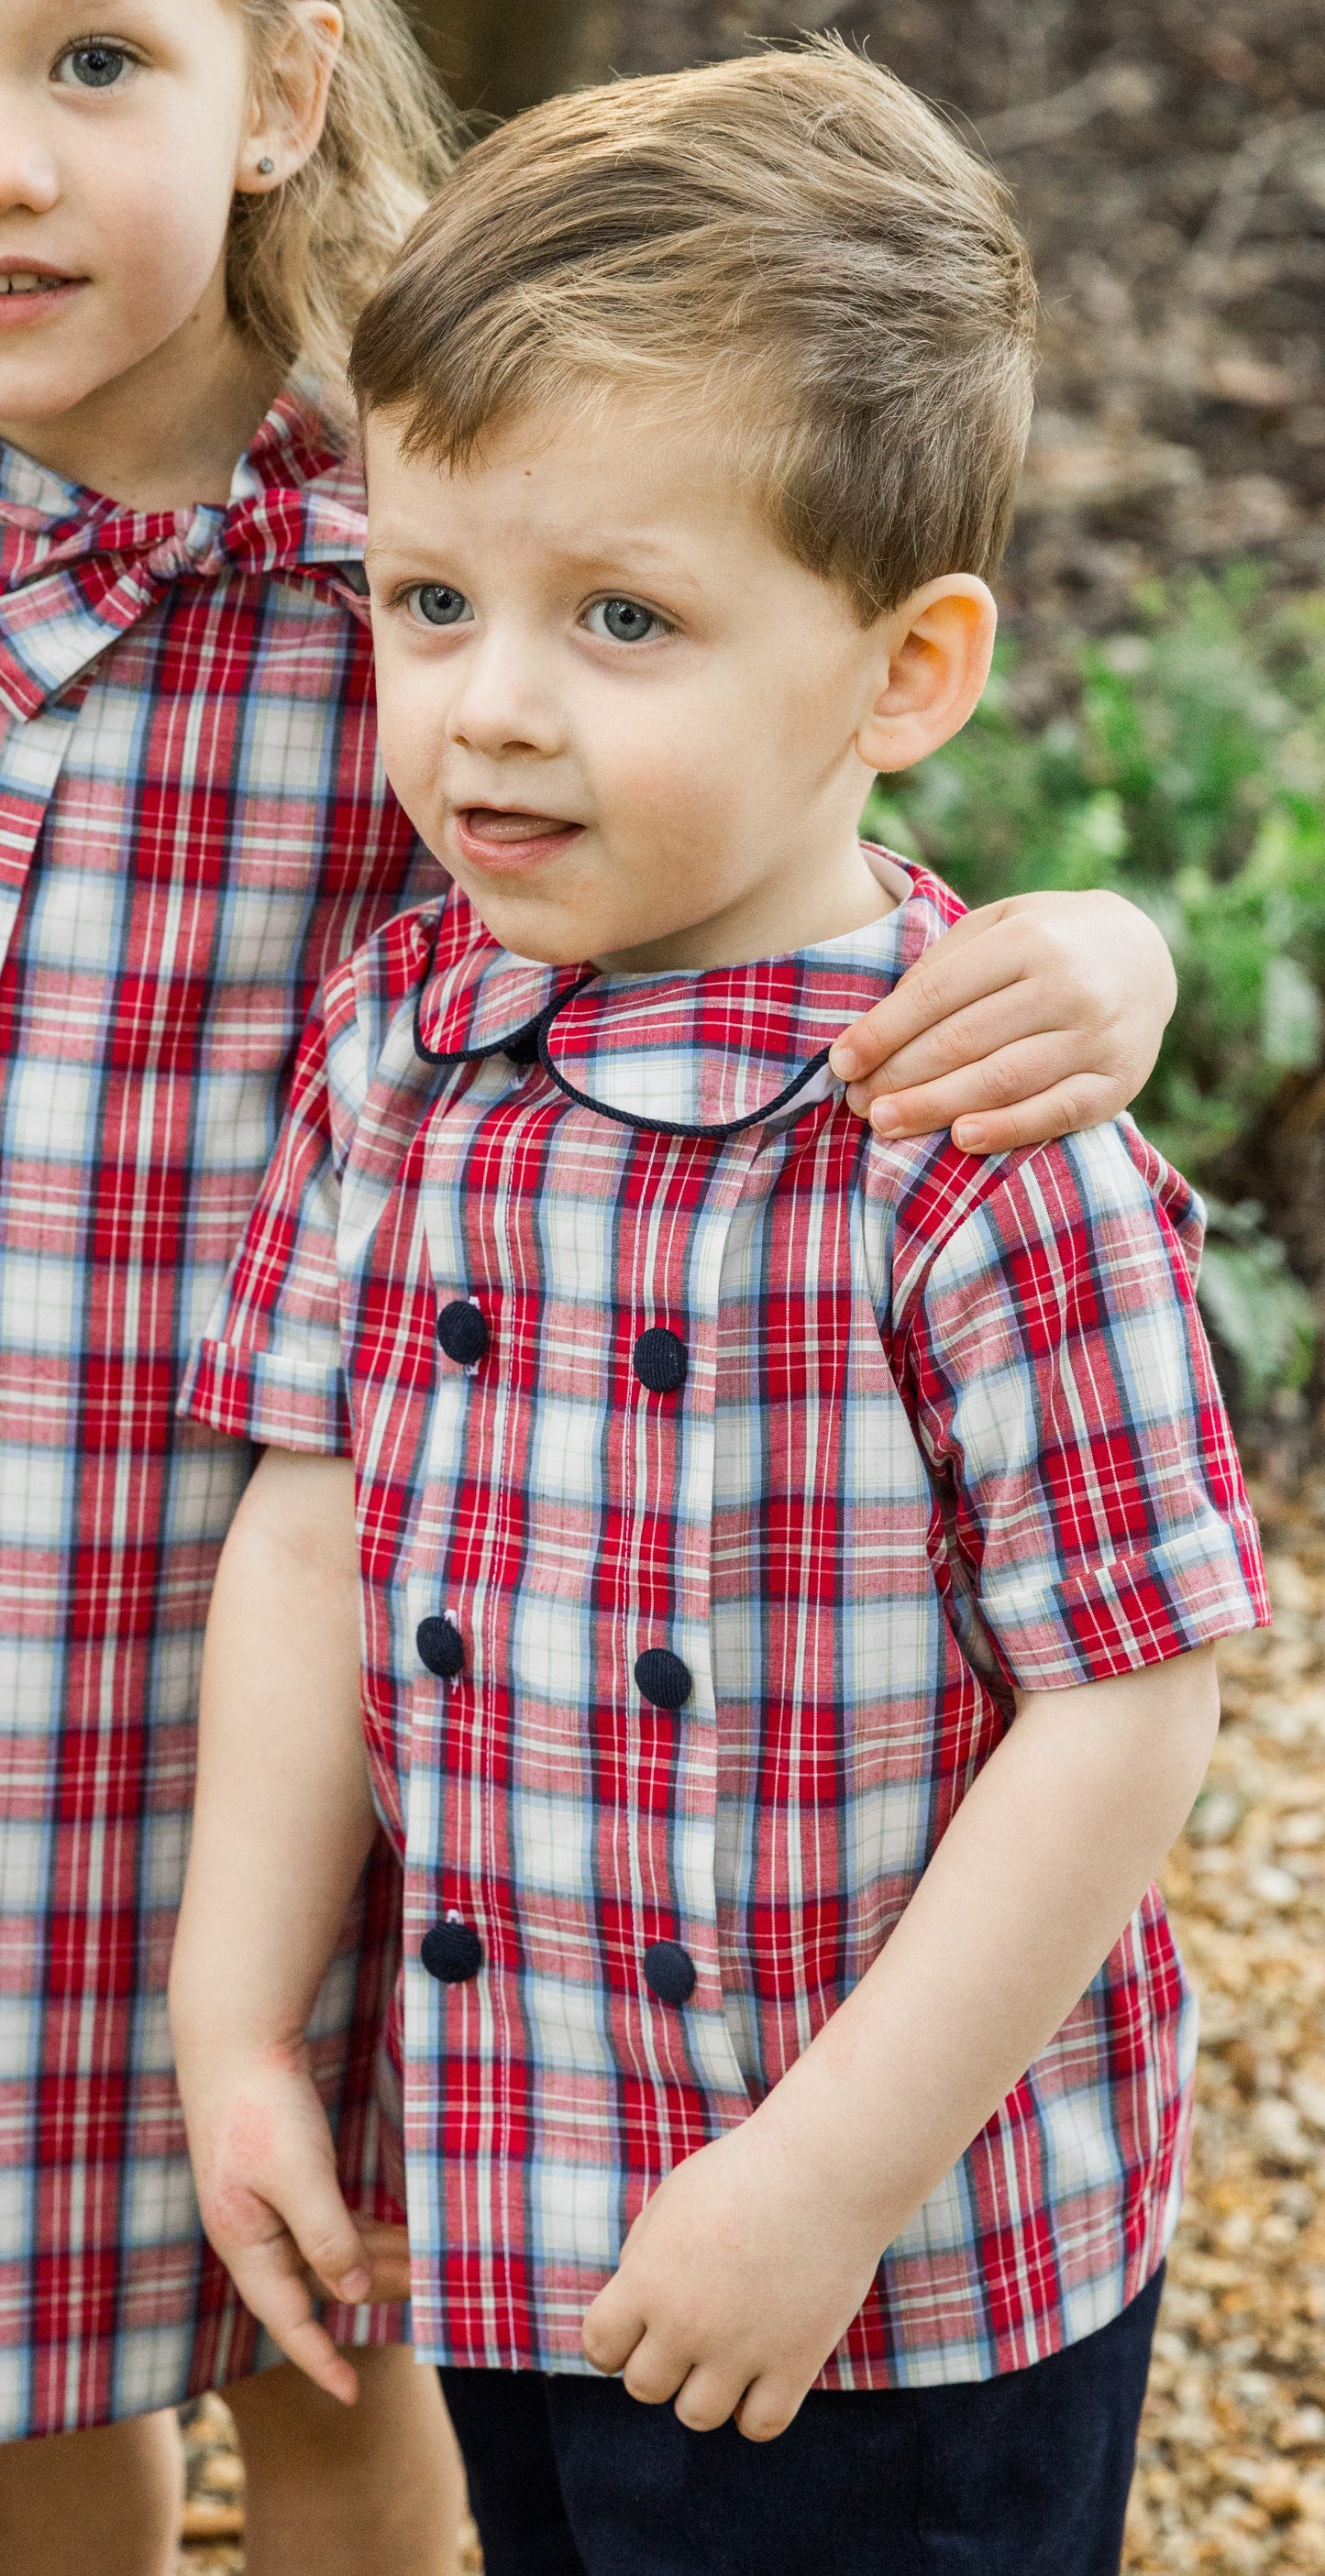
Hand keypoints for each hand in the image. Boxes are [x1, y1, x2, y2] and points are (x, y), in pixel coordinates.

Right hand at [186, 2041, 399, 2404]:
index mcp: (246, 2243)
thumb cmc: (263, 2107)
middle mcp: (255, 2235)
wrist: (239, 2042)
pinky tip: (400, 2233)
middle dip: (373, 2293)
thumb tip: (350, 2295)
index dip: (318, 2360)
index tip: (351, 2395)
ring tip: (429, 2263)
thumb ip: (326, 2236)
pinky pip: (332, 2224)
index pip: (286, 2320)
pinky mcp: (287, 2181)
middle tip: (432, 2291)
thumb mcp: (298, 2175)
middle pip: (319, 2285)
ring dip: (376, 2262)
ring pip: (331, 2254)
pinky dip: (367, 2234)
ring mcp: (270, 2208)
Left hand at [580, 2109, 884, 2441]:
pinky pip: (759, 2425)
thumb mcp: (672, 2200)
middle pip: (645, 2387)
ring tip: (728, 2351)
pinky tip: (764, 2373)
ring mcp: (740, 2350)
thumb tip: (633, 2312)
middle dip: (661, 2362)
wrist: (825, 2168)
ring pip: (697, 2415)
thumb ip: (643, 2257)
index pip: (599, 2347)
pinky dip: (755, 2409)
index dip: (613, 2341)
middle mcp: (685, 2324)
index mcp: (647, 2280)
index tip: (637, 2326)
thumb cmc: (745, 2173)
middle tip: (692, 2329)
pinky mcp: (793, 2364)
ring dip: (705, 2390)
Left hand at [828, 890, 1174, 1152]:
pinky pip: (1053, 1112)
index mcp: (1027, 940)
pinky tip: (960, 1139)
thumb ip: (945, 963)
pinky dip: (1006, 1128)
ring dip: (936, 1106)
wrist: (1146, 954)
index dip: (882, 1032)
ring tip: (886, 1123)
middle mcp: (1065, 985)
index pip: (937, 994)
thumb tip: (880, 1025)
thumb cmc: (1049, 941)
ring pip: (1001, 1080)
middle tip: (856, 1103)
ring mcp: (1095, 1037)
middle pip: (962, 1041)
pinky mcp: (1115, 1083)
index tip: (841, 1062)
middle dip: (899, 1076)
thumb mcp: (1000, 925)